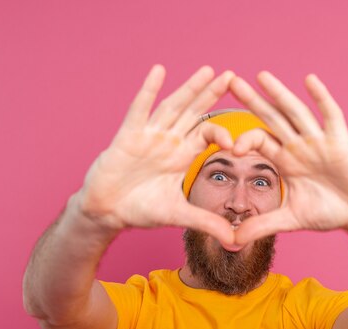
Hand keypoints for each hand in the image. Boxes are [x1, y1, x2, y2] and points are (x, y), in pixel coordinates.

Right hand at [76, 65, 235, 243]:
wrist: (108, 212)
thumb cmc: (141, 209)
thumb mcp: (179, 215)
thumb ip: (207, 222)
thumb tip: (236, 240)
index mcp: (183, 155)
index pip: (208, 135)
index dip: (223, 135)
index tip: (239, 143)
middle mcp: (169, 140)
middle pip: (194, 112)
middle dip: (212, 94)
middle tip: (232, 76)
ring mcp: (150, 135)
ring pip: (173, 106)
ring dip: (189, 88)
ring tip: (208, 70)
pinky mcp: (129, 137)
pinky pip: (140, 110)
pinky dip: (148, 91)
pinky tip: (159, 71)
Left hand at [229, 71, 347, 243]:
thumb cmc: (329, 212)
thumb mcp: (290, 219)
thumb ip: (261, 226)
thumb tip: (231, 240)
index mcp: (285, 160)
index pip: (259, 141)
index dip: (243, 139)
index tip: (229, 146)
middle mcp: (298, 146)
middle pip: (271, 118)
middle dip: (252, 101)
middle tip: (231, 81)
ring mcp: (319, 141)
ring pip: (295, 112)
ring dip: (280, 94)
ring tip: (262, 75)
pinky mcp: (340, 142)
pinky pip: (330, 116)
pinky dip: (321, 99)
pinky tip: (310, 80)